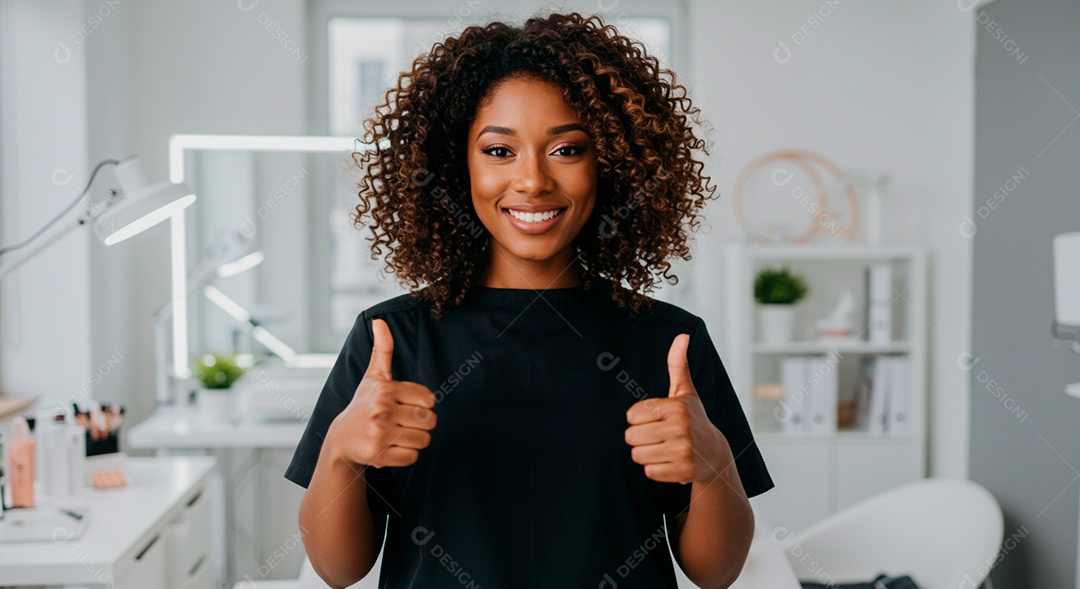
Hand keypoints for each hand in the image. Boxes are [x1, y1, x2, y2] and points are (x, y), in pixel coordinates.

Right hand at [328, 318, 437, 467]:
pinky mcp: (378, 455)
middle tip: (402, 423)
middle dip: (420, 424)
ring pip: (424, 440)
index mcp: (386, 389)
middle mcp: (381, 410)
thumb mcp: (374, 376)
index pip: (429, 400)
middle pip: (430, 421)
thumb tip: (379, 320)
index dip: (422, 405)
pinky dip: (406, 455)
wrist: (341, 439)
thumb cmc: (364, 404)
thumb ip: (382, 349)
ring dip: (414, 441)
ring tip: (397, 435)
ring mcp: (379, 433)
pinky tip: (391, 448)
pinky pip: (413, 457)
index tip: (406, 406)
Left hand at [624, 332, 729, 484]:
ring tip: (663, 449)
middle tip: (658, 436)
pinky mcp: (683, 472)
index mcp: (676, 407)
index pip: (632, 415)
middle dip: (640, 438)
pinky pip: (649, 472)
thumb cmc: (693, 419)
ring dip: (646, 454)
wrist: (715, 455)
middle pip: (631, 436)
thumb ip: (678, 364)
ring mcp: (683, 451)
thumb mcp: (685, 392)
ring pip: (637, 455)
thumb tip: (682, 335)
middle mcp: (681, 428)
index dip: (639, 419)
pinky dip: (655, 469)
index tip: (655, 419)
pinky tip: (670, 462)